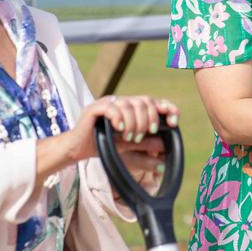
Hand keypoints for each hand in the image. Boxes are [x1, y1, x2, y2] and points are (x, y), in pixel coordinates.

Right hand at [63, 95, 179, 162]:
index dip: (168, 109)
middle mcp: (122, 102)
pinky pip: (112, 107)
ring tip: (128, 137)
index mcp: (132, 108)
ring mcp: (109, 103)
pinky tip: (119, 129)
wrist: (78, 149)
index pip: (155, 101)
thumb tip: (164, 147)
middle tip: (141, 136)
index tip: (173, 123)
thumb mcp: (128, 146)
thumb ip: (145, 144)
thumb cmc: (104, 146)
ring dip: (133, 123)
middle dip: (148, 120)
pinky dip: (119, 119)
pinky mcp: (95, 108)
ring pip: (130, 104)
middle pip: (144, 101)